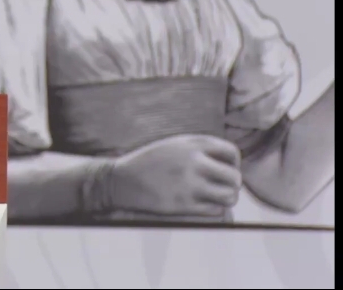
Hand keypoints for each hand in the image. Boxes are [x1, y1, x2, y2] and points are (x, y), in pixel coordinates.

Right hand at [109, 134, 242, 216]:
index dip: (233, 163)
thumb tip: (230, 162)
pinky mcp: (183, 205)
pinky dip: (213, 209)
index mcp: (191, 144)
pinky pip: (215, 210)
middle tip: (222, 187)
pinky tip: (201, 205)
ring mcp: (188, 184)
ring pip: (229, 196)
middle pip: (235, 177)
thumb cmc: (149, 162)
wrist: (119, 180)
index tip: (224, 169)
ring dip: (226, 199)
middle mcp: (193, 162)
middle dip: (232, 184)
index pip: (232, 152)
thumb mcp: (173, 145)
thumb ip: (199, 149)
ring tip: (215, 198)